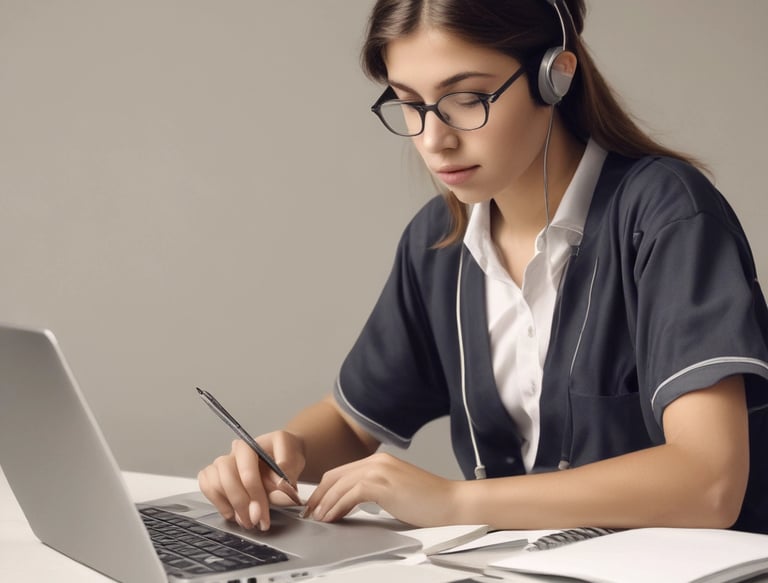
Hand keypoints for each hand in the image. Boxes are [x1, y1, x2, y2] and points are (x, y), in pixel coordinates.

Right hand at [197, 431, 305, 530]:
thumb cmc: (287, 457)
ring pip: (215, 481)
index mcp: (254, 445)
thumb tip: (282, 490)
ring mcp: (224, 462)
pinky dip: (218, 502)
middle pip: (228, 477)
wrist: (284, 457)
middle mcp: (234, 452)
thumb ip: (288, 474)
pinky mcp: (216, 473)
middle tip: (256, 521)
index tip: (262, 514)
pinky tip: (233, 513)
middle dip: (242, 504)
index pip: (247, 470)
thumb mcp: (295, 461)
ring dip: (231, 506)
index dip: (254, 495)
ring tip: (248, 521)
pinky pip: (206, 485)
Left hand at [304, 452, 455, 526]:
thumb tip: (350, 503)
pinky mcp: (383, 484)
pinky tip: (332, 517)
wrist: (451, 503)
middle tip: (310, 512)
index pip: (342, 472)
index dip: (325, 489)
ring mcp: (380, 470)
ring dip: (324, 503)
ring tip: (317, 518)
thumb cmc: (428, 502)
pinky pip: (350, 494)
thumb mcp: (395, 491)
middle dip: (318, 495)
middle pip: (335, 476)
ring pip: (339, 484)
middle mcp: (377, 461)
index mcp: (379, 461)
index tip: (316, 504)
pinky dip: (337, 506)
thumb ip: (374, 491)